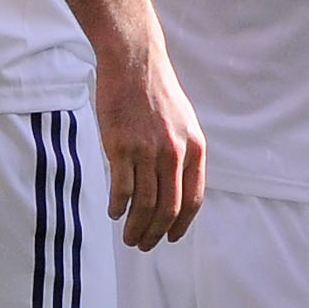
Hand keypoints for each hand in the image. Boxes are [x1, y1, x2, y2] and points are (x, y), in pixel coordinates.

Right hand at [97, 36, 205, 248]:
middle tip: (144, 245)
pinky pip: (122, 188)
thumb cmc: (156, 92)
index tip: (171, 238)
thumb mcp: (184, 123)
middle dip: (156, 233)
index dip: (181, 224)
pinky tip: (113, 213)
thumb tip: (178, 185)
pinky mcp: (121, 146)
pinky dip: (118, 207)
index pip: (192, 200)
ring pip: (144, 204)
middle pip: (168, 208)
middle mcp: (174, 153)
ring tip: (129, 237)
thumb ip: (184, 153)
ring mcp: (147, 151)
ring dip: (135, 226)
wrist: (134, 62)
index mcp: (195, 149)